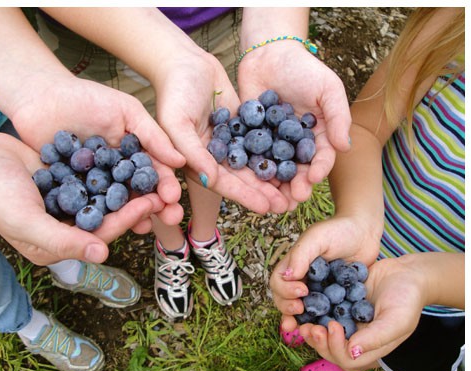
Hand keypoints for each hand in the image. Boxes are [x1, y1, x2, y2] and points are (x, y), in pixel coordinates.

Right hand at [0, 126, 171, 264]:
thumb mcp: (26, 222)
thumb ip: (63, 241)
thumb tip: (103, 255)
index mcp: (59, 244)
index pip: (101, 235)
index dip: (127, 220)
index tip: (150, 203)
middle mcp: (67, 227)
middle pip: (109, 217)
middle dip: (135, 205)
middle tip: (163, 192)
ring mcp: (70, 204)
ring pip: (107, 198)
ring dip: (130, 188)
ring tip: (154, 176)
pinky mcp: (70, 182)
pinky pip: (97, 178)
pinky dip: (114, 171)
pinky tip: (133, 159)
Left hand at [8, 73, 185, 214]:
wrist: (40, 97)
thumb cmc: (86, 98)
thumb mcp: (126, 111)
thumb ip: (152, 136)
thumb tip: (181, 161)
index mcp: (134, 154)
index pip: (155, 173)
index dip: (166, 185)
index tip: (174, 197)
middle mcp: (118, 173)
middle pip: (141, 193)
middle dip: (157, 207)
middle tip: (171, 219)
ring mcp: (97, 184)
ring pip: (119, 204)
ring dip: (134, 216)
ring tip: (145, 227)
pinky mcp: (73, 191)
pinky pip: (89, 206)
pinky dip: (100, 216)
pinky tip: (109, 224)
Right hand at [153, 51, 290, 214]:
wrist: (184, 62)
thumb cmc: (174, 93)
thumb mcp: (177, 123)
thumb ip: (192, 152)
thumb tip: (209, 180)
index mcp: (195, 161)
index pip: (223, 183)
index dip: (245, 196)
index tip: (267, 207)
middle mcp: (213, 156)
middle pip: (242, 178)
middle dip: (264, 192)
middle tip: (289, 206)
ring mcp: (229, 142)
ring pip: (253, 162)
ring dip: (273, 176)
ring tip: (296, 188)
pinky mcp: (241, 126)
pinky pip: (259, 141)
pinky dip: (274, 150)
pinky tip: (295, 158)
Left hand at [238, 42, 351, 202]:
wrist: (269, 54)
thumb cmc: (304, 69)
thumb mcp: (328, 89)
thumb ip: (338, 117)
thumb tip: (345, 147)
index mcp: (318, 136)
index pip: (320, 158)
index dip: (318, 170)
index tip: (312, 179)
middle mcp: (295, 145)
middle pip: (297, 171)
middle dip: (295, 187)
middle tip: (291, 201)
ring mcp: (272, 144)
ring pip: (274, 170)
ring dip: (273, 188)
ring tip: (271, 202)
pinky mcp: (250, 140)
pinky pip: (250, 158)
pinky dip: (250, 171)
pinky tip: (248, 184)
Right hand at [270, 214, 380, 332]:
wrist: (365, 232)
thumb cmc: (339, 230)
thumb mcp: (317, 238)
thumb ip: (301, 255)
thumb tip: (286, 277)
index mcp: (293, 266)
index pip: (278, 283)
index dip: (285, 291)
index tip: (302, 291)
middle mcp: (302, 280)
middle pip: (285, 300)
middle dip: (288, 309)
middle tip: (300, 311)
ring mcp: (318, 291)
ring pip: (302, 311)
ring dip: (301, 322)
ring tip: (305, 330)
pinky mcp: (335, 300)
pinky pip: (324, 314)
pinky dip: (322, 323)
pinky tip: (328, 330)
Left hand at [298, 256, 425, 370]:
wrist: (406, 273)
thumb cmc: (407, 298)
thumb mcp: (397, 319)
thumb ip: (376, 337)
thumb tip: (352, 353)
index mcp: (370, 349)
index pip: (347, 360)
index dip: (334, 348)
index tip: (332, 326)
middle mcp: (355, 338)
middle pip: (330, 350)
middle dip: (318, 342)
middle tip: (309, 327)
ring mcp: (346, 322)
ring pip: (322, 334)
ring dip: (311, 330)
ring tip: (303, 320)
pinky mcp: (339, 306)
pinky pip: (321, 313)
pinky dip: (311, 312)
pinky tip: (305, 303)